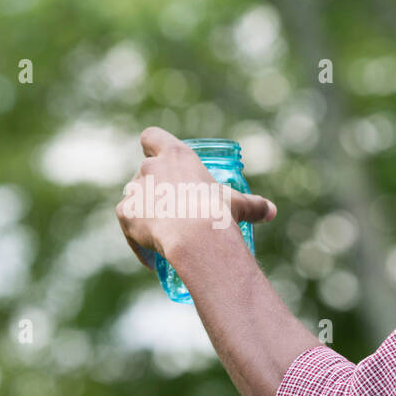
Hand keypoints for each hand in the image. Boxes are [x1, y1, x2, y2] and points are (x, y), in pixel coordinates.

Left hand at [115, 127, 276, 269]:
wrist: (195, 236)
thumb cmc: (219, 213)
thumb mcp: (239, 206)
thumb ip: (255, 206)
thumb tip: (271, 211)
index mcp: (176, 155)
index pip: (152, 136)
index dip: (154, 146)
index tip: (160, 160)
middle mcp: (150, 167)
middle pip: (144, 172)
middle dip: (153, 188)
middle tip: (171, 209)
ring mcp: (135, 190)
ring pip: (133, 199)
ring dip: (143, 212)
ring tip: (162, 235)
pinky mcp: (125, 214)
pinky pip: (129, 227)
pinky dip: (137, 241)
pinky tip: (153, 258)